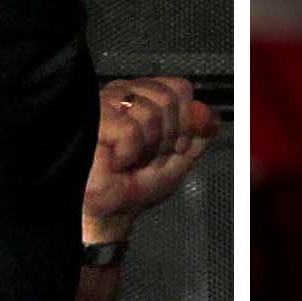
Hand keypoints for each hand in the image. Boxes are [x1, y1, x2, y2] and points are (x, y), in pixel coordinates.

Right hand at [83, 78, 220, 244]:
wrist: (112, 212)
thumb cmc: (135, 185)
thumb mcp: (179, 158)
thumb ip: (198, 134)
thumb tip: (210, 116)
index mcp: (142, 96)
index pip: (178, 88)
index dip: (183, 120)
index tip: (172, 146)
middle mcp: (122, 93)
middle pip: (167, 98)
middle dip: (167, 137)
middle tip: (149, 156)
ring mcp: (104, 104)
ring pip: (149, 113)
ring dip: (147, 148)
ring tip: (132, 160)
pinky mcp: (91, 120)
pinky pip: (129, 129)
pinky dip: (129, 153)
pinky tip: (117, 161)